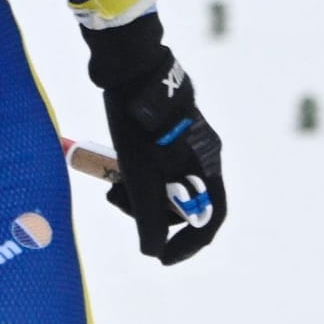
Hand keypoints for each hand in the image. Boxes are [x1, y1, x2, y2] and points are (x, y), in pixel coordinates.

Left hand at [82, 12, 225, 264]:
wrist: (129, 66)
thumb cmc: (137, 124)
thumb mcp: (140, 176)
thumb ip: (148, 217)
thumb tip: (152, 253)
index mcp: (207, 165)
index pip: (211, 218)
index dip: (189, 245)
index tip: (161, 258)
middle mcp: (203, 154)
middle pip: (184, 203)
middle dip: (151, 213)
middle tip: (117, 201)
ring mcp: (187, 140)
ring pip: (167, 184)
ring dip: (141, 194)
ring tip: (112, 184)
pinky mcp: (170, 129)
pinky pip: (159, 165)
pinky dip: (139, 174)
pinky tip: (117, 166)